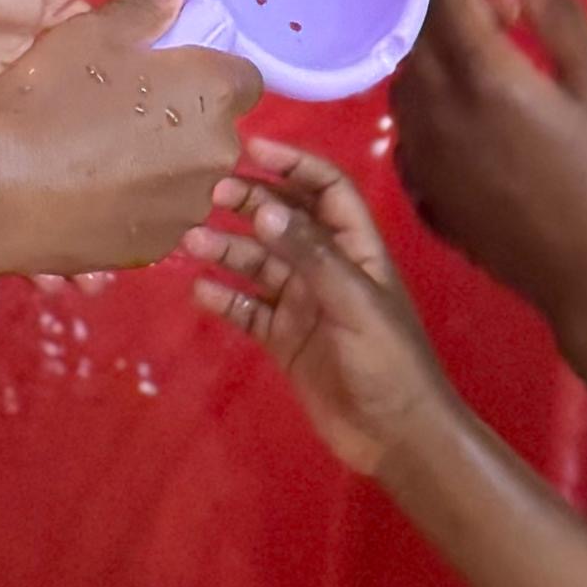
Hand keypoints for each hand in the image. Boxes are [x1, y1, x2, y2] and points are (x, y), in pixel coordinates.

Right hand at [0, 0, 262, 272]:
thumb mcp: (90, 32)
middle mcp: (219, 154)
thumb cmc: (50, 99)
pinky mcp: (158, 248)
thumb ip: (142, 10)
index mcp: (214, 93)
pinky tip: (92, 196)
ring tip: (102, 160)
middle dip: (187, 120)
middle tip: (126, 114)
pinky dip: (139, 206)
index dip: (210, 73)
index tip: (170, 74)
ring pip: (189, 177)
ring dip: (164, 166)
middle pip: (218, 131)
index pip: (245, 79)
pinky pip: (160, 216)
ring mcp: (190, 208)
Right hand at [195, 146, 463, 476]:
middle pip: (285, 221)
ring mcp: (304, 305)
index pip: (326, 189)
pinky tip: (199, 291)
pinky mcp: (285, 340)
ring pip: (259, 264)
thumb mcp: (353, 303)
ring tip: (190, 240)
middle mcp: (328, 269)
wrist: (395, 436)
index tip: (251, 150)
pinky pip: (248, 310)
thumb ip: (310, 256)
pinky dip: (224, 298)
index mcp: (357, 249)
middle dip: (249, 202)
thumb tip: (264, 209)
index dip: (294, 165)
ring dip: (228, 248)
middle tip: (208, 192)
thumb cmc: (388, 363)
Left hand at [390, 0, 586, 334]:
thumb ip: (563, 20)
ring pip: (406, 88)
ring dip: (437, 59)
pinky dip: (430, 108)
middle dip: (455, 12)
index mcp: (485, 80)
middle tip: (508, 16)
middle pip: (420, 40)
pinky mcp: (428, 197)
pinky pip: (410, 136)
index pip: (449, 1)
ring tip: (490, 65)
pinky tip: (470, 118)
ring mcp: (426, 161)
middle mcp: (439, 115)